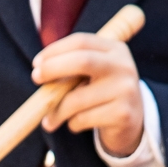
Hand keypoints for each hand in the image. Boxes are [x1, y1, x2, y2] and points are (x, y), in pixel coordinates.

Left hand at [33, 33, 145, 159]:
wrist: (132, 122)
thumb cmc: (101, 94)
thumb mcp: (92, 74)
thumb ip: (71, 67)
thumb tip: (39, 71)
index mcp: (115, 49)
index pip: (81, 42)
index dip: (55, 50)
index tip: (36, 64)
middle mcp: (123, 66)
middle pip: (82, 61)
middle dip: (53, 68)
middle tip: (35, 78)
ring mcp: (125, 90)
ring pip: (77, 99)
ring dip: (56, 110)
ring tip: (50, 119)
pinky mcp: (123, 114)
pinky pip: (83, 119)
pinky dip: (72, 124)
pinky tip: (77, 124)